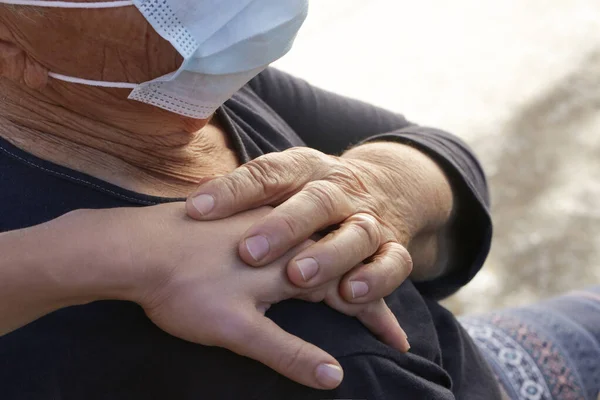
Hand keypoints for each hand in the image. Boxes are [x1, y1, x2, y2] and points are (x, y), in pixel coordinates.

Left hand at [116, 203, 404, 389]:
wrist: (133, 246)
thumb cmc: (184, 288)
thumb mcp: (238, 330)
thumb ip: (289, 351)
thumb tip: (334, 378)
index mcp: (294, 263)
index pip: (351, 292)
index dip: (376, 318)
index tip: (397, 343)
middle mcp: (290, 237)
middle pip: (344, 267)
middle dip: (368, 296)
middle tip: (386, 326)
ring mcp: (270, 224)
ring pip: (322, 247)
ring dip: (345, 273)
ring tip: (357, 296)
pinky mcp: (249, 221)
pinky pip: (296, 237)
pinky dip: (313, 254)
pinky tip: (307, 261)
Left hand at [185, 146, 414, 304]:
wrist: (382, 189)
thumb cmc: (311, 196)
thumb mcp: (281, 186)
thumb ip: (243, 196)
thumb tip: (190, 207)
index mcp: (305, 170)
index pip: (268, 174)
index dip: (233, 190)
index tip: (197, 210)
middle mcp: (339, 190)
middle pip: (315, 201)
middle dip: (284, 226)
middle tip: (249, 251)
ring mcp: (369, 219)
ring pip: (356, 233)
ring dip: (330, 254)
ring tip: (299, 276)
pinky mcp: (393, 248)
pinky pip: (394, 262)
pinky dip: (376, 278)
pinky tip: (352, 295)